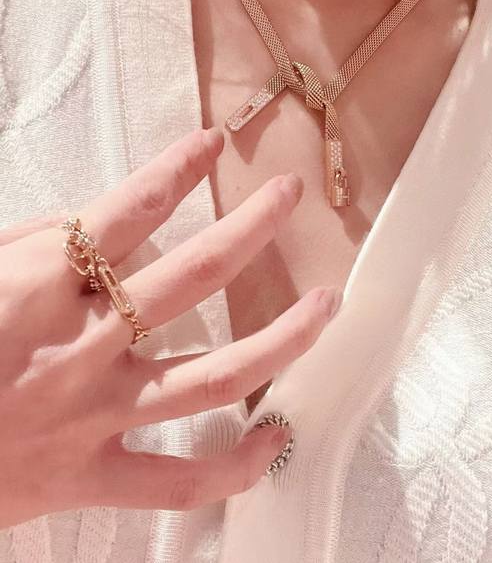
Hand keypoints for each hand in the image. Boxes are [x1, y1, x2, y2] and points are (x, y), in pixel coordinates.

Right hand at [0, 126, 340, 527]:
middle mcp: (82, 347)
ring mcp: (93, 416)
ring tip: (327, 305)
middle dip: (253, 227)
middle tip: (291, 196)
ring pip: (214, 378)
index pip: (129, 209)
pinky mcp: (90, 477)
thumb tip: (87, 225)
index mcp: (40, 287)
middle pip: (194, 277)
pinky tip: (278, 436)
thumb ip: (32, 245)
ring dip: (282, 337)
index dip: (178, 167)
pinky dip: (238, 466)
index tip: (213, 142)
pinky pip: (181, 481)